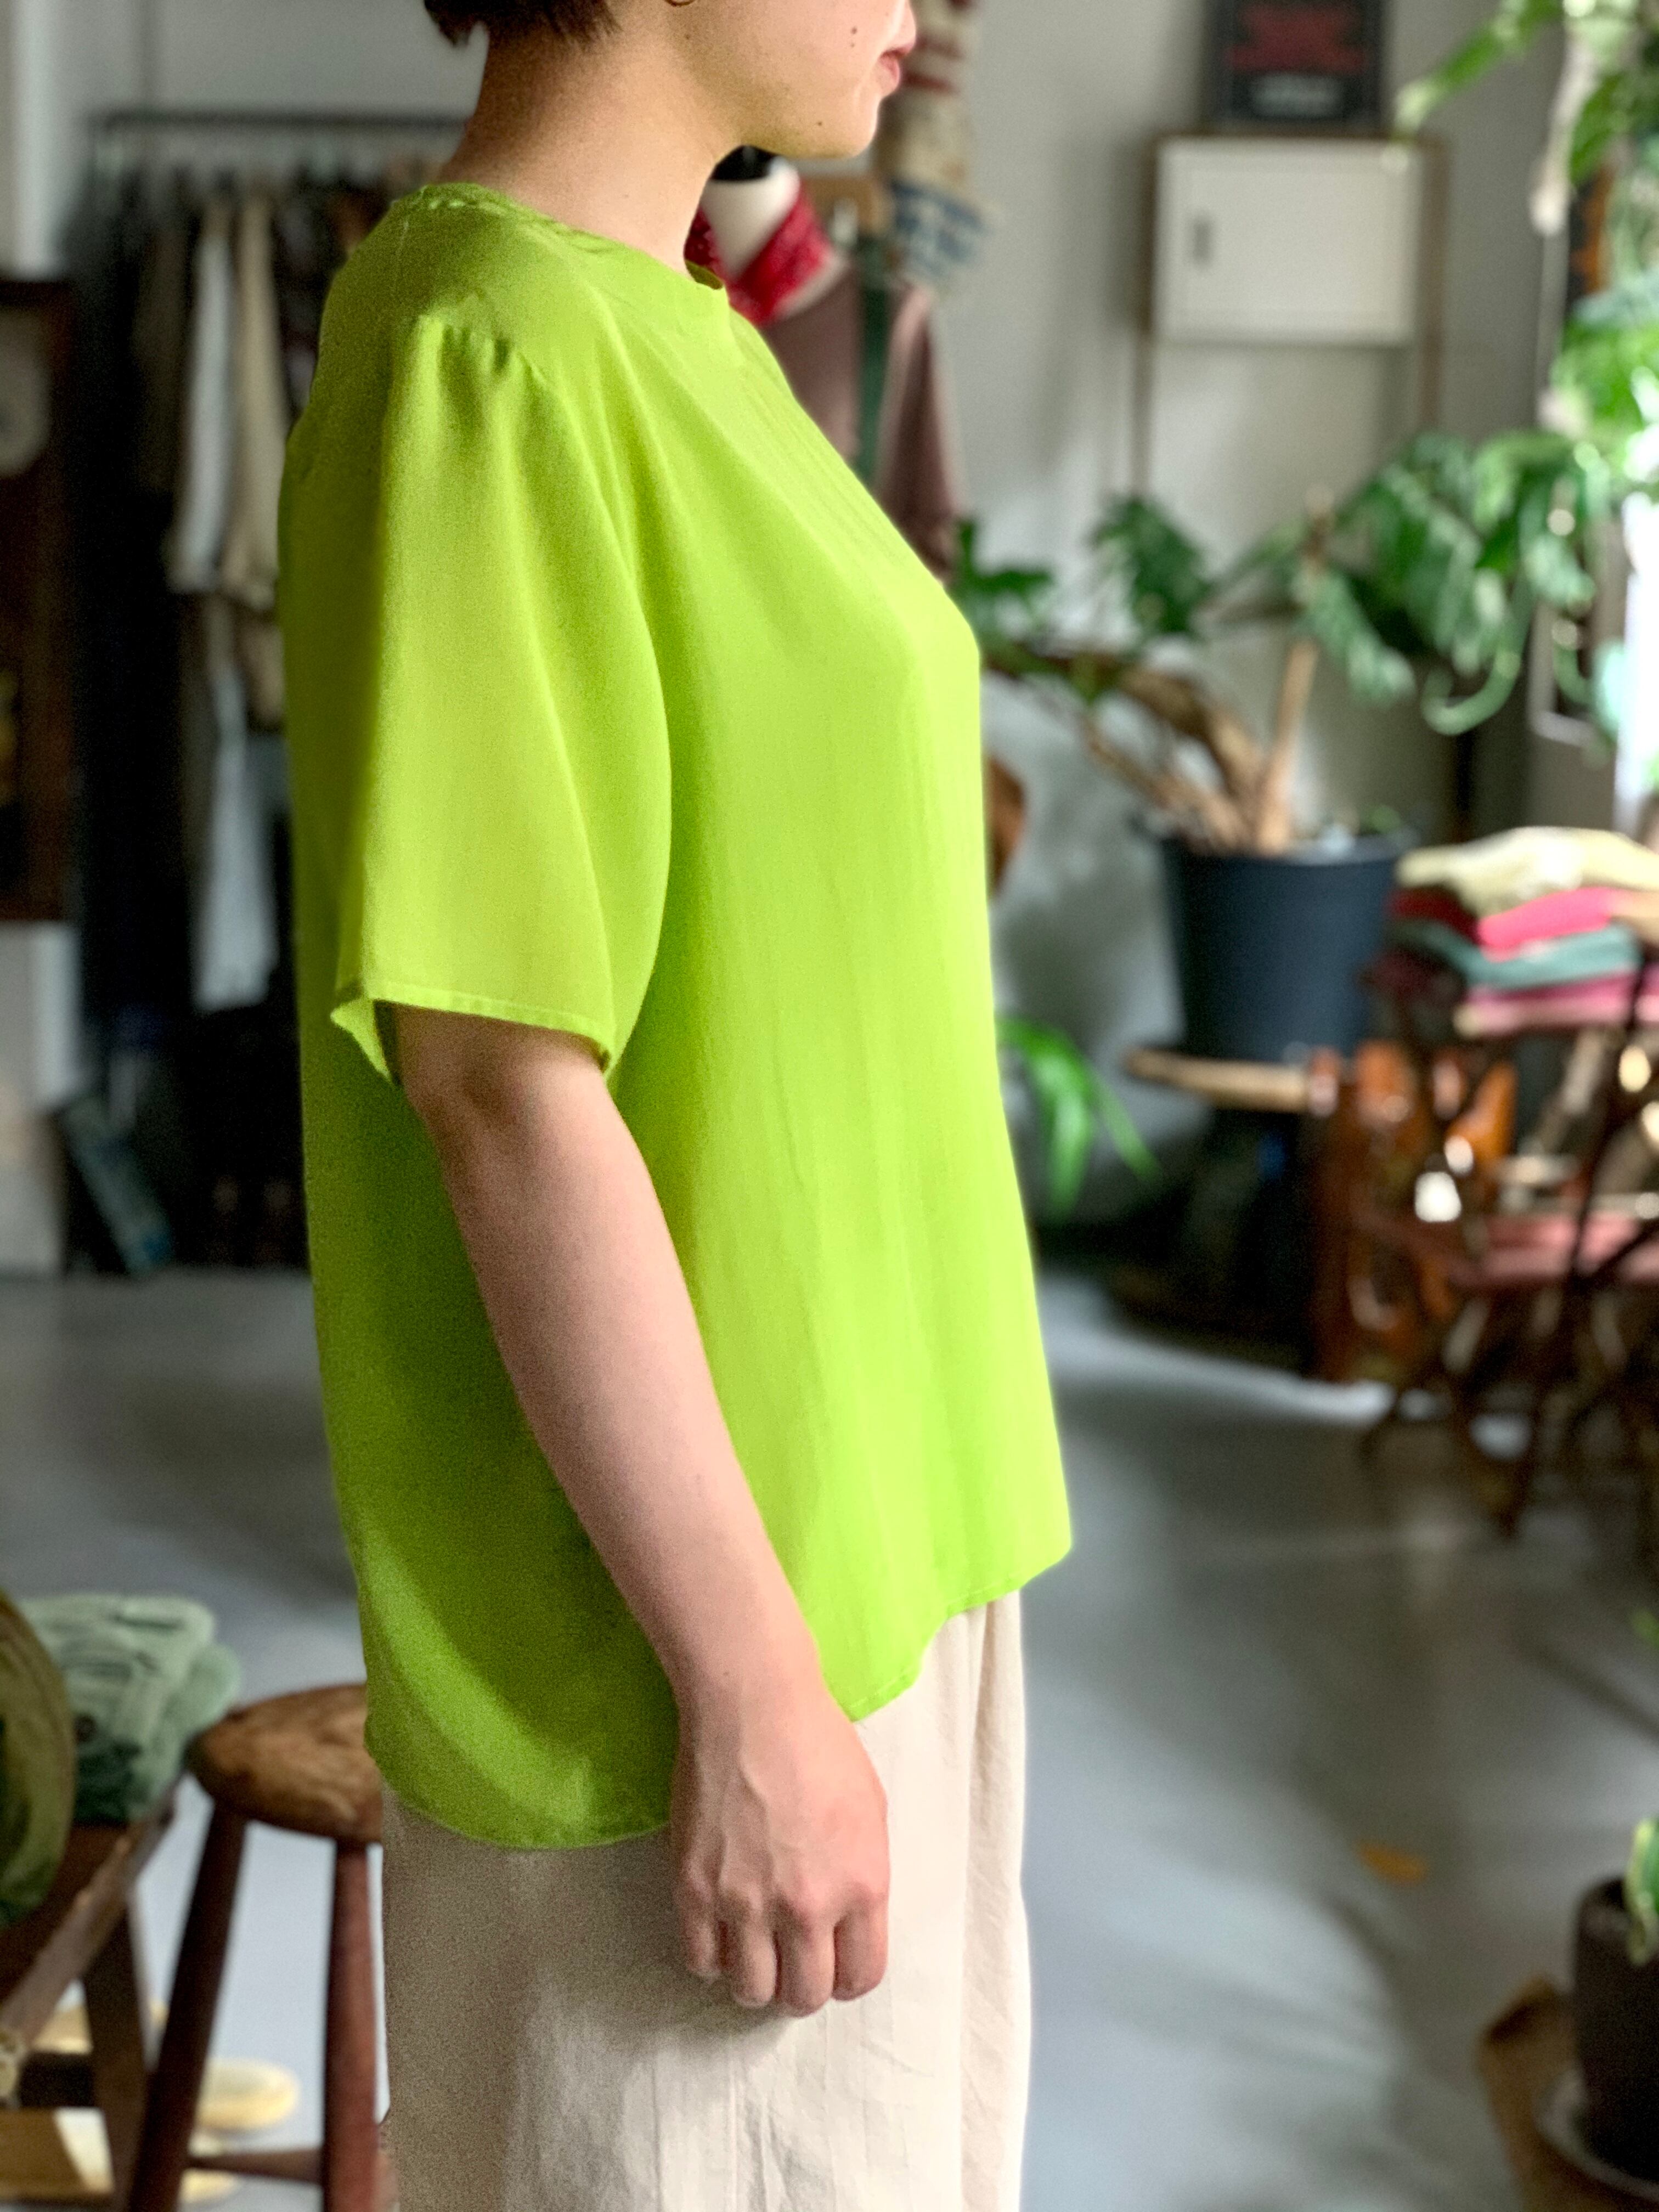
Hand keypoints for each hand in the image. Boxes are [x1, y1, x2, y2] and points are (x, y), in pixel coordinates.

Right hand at [670, 1659, 889, 2016]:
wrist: (754, 1706)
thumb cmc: (820, 1746)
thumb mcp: (871, 1812)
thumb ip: (862, 1878)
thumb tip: (845, 1923)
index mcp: (861, 1886)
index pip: (861, 1977)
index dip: (847, 1980)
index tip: (833, 1968)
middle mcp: (807, 1906)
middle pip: (805, 1995)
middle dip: (800, 1988)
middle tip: (790, 1964)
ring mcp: (746, 1902)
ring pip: (752, 1991)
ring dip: (755, 1982)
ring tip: (752, 1953)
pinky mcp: (695, 1889)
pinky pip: (700, 1960)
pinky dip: (711, 1958)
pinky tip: (718, 1933)